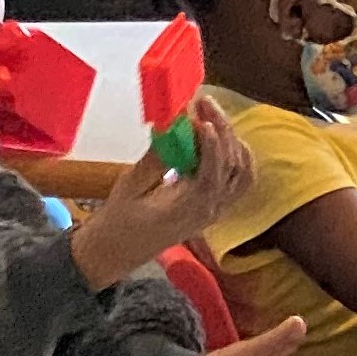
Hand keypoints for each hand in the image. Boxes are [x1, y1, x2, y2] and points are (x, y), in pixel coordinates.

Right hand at [69, 99, 254, 288]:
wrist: (114, 252)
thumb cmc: (117, 221)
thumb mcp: (130, 186)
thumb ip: (155, 158)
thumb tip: (173, 127)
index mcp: (189, 208)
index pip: (213, 172)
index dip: (212, 142)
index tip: (200, 116)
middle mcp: (210, 210)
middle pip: (232, 166)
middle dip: (222, 130)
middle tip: (205, 103)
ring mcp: (215, 210)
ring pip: (242, 173)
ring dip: (232, 141)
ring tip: (213, 117)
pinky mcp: (213, 208)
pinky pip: (238, 182)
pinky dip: (237, 158)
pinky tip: (222, 140)